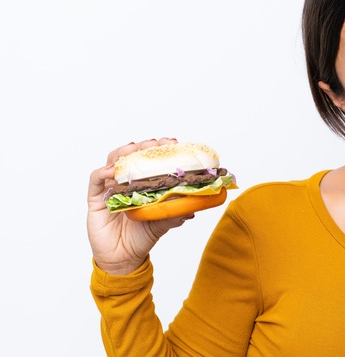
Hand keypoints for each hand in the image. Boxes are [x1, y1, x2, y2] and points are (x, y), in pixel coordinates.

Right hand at [87, 138, 193, 274]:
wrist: (123, 259)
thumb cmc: (142, 237)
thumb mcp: (162, 223)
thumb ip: (174, 213)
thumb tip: (192, 206)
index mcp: (143, 184)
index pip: (149, 160)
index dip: (159, 150)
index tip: (172, 143)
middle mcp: (126, 182)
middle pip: (131, 156)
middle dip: (143, 147)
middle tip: (155, 143)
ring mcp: (109, 189)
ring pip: (112, 162)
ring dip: (122, 153)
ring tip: (133, 148)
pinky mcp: (95, 199)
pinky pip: (95, 181)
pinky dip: (102, 173)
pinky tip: (111, 171)